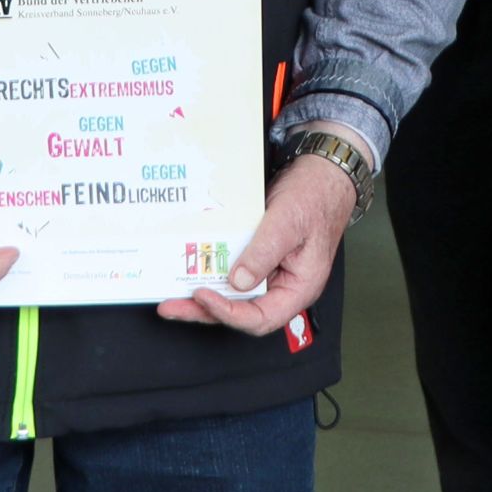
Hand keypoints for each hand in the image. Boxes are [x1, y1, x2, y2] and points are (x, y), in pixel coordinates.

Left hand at [160, 145, 355, 339]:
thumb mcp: (288, 224)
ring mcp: (269, 272)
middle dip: (204, 311)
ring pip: (232, 295)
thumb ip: (264, 253)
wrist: (321, 173)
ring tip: (171, 294)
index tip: (203, 295)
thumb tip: (237, 282)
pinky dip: (210, 272)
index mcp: (298, 288)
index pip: (261, 318)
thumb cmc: (315, 196)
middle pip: (241, 312)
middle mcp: (282, 286)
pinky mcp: (257, 257)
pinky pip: (231, 272)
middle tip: (171, 306)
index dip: (229, 313)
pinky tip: (189, 268)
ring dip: (202, 296)